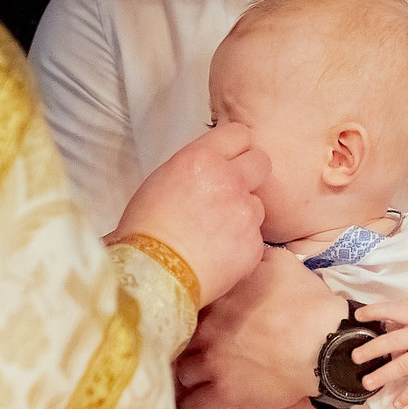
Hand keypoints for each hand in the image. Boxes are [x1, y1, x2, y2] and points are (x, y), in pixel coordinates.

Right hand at [113, 123, 268, 302]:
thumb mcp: (162, 179)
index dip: (235, 147)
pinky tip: (218, 252)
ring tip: (215, 231)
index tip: (230, 158)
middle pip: (261, 162)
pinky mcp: (254, 244)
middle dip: (250, 174)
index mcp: (202, 158)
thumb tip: (214, 164)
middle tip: (232, 191)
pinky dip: (241, 243)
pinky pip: (256, 236)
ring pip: (258, 203)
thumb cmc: (146, 229)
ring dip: (244, 213)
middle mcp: (229, 181)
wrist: (153, 274)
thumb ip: (196, 165)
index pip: (239, 133)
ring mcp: (246, 214)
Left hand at [176, 249, 346, 408]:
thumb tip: (243, 249)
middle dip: (184, 344)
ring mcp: (213, 363)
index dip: (191, 312)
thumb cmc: (308, 304)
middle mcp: (207, 330)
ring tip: (194, 378)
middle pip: (178, 339)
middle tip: (192, 349)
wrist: (325, 345)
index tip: (197, 318)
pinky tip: (199, 403)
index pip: (186, 303)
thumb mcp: (281, 263)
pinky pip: (194, 405)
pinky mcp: (225, 393)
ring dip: (187, 375)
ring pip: (181, 373)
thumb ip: (254, 257)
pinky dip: (194, 405)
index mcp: (218, 299)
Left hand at [353, 296, 407, 406]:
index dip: (374, 312)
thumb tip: (382, 319)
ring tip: (367, 383)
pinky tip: (396, 404)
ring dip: (383, 375)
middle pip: (392, 342)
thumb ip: (405, 310)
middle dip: (372, 350)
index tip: (359, 316)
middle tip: (355, 357)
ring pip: (402, 366)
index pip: (392, 311)